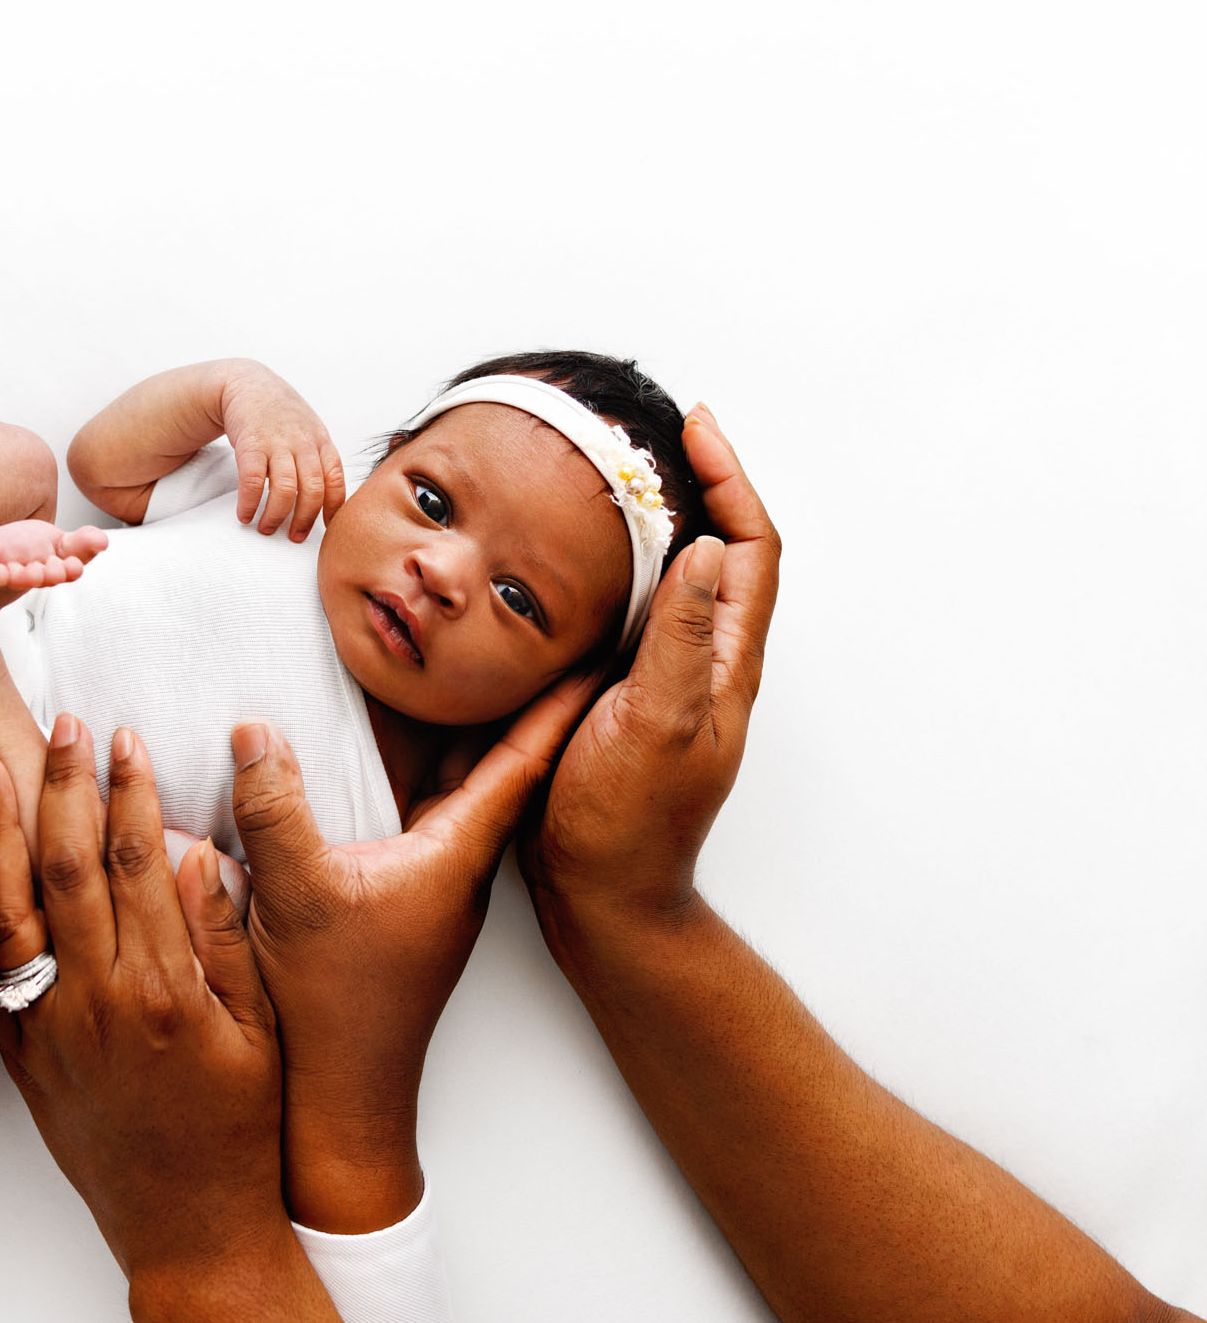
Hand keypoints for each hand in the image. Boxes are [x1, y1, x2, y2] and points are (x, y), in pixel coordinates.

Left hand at [0, 717, 346, 1322]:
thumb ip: (226, 941)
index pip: (139, 861)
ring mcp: (50, 1026)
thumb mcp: (258, 1033)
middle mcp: (97, 1001)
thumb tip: (196, 852)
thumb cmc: (238, 1127)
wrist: (186, 1225)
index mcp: (165, 990)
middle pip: (69, 866)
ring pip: (15, 904)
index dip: (129, 790)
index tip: (124, 736)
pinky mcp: (22, 1049)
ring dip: (1, 826)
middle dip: (64, 784)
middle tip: (62, 722)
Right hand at [222, 361, 346, 542]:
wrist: (247, 384)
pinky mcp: (251, 445)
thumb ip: (319, 459)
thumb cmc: (281, 414)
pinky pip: (254, 482)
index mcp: (321, 442)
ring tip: (266, 529)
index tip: (326, 528)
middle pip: (312, 491)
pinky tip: (244, 515)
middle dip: (304, 520)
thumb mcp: (309, 430)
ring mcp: (277, 443)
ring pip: (285, 490)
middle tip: (294, 537)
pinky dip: (250, 503)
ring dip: (276, 516)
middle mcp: (303, 443)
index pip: (336, 481)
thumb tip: (328, 500)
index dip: (333, 509)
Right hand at [229, 679, 596, 1231]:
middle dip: (516, 693)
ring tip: (465, 657)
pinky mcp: (390, 894)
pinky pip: (412, 804)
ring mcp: (424, 881)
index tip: (595, 648)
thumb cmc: (331, 1010)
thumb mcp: (297, 896)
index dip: (560, 702)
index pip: (524, 764)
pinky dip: (410, 760)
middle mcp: (452, 863)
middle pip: (496, 760)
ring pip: (452, 782)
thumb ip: (275, 811)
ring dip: (461, 724)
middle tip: (532, 630)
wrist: (335, 1099)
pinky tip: (382, 733)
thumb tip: (254, 731)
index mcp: (455, 856)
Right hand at [518, 403, 781, 936]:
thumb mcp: (656, 722)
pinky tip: (572, 560)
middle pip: (721, 550)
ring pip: (677, 579)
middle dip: (698, 482)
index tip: (694, 426)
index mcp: (725, 663)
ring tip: (616, 474)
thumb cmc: (627, 822)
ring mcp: (665, 679)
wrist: (601, 896)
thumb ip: (681, 638)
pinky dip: (616, 569)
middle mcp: (704, 662)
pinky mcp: (623, 695)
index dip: (731, 479)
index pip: (749, 546)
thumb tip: (702, 546)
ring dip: (658, 520)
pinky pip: (632, 613)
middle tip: (653, 433)